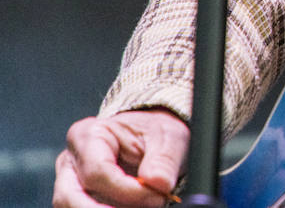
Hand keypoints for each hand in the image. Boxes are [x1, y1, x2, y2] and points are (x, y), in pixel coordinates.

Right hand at [54, 110, 188, 207]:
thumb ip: (164, 160)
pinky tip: (137, 207)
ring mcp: (69, 183)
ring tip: (143, 206)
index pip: (98, 172)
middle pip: (70, 197)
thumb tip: (160, 184)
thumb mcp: (167, 136)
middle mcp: (70, 162)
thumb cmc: (154, 132)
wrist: (150, 137)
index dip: (128, 191)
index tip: (158, 197)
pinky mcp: (76, 199)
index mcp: (88, 135)